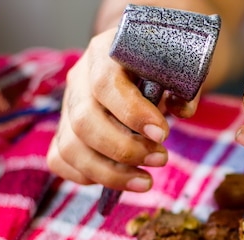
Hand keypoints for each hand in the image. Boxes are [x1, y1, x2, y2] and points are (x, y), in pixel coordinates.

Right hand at [48, 29, 199, 191]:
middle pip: (84, 121)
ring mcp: (68, 106)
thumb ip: (183, 88)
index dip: (132, 113)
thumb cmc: (163, 69)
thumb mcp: (177, 70)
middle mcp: (79, 79)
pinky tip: (119, 181)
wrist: (147, 66)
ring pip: (71, 147)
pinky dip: (87, 176)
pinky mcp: (66, 130)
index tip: (162, 134)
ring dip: (109, 173)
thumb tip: (182, 110)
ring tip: (146, 181)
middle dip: (124, 150)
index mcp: (104, 53)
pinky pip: (60, 159)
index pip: (105, 83)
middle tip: (161, 159)